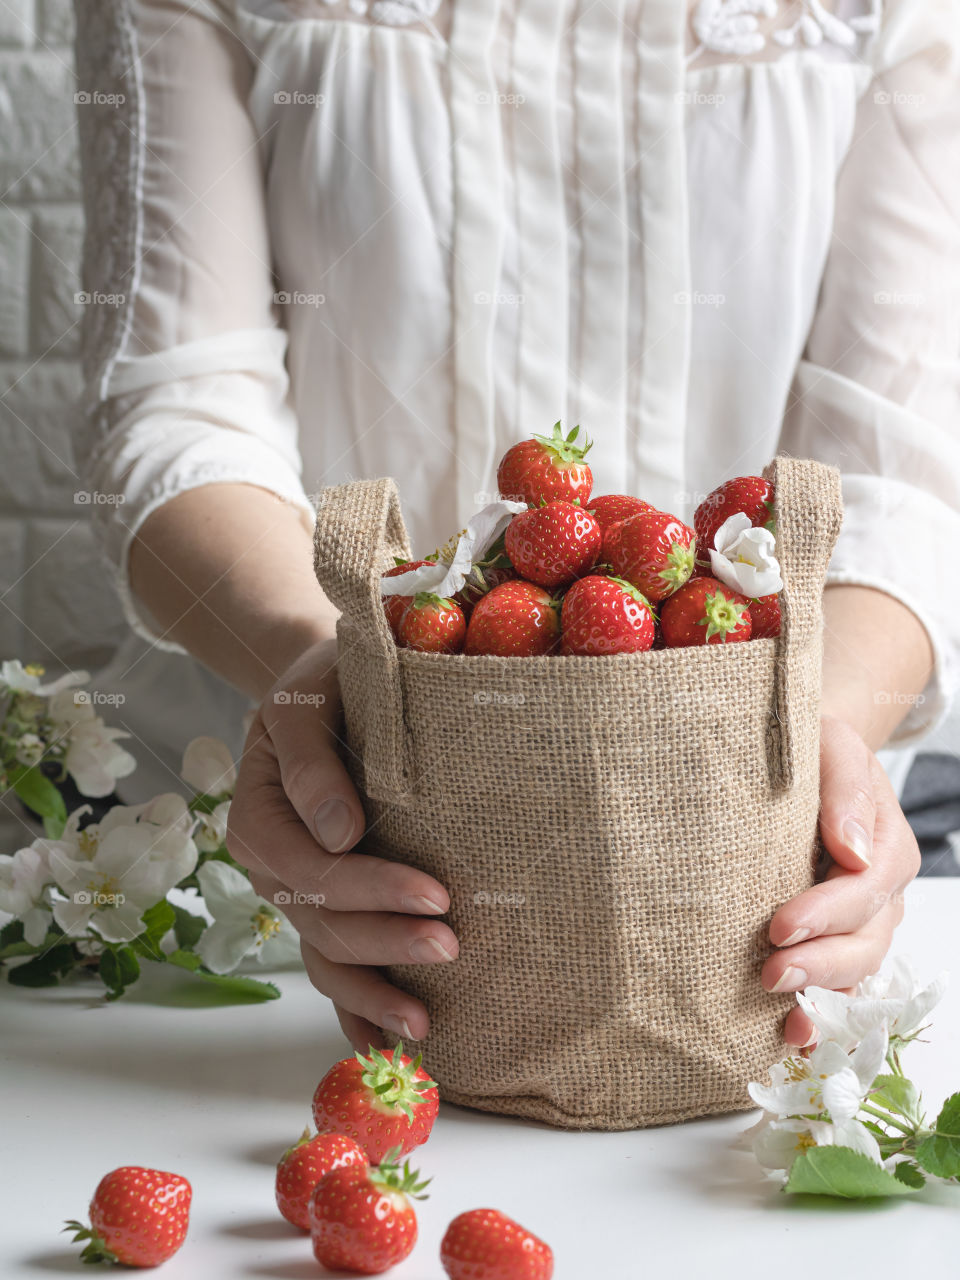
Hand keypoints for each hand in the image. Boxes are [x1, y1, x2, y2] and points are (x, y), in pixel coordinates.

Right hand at [226, 637, 458, 1049]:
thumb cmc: (320, 688)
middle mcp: (272, 867)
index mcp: (259, 818)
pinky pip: (330, 965)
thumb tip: (341, 833)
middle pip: (324, 923)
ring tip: (425, 1025)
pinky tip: (384, 1041)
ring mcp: (295, 895)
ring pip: (326, 957)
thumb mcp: (306, 702)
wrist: (321, 693)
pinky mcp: (322, 907)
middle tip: (453, 949)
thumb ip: (313, 763)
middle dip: (388, 943)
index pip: (314, 869)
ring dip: (373, 993)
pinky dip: (354, 1006)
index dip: (372, 889)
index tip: (436, 894)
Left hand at [762, 714, 920, 1045]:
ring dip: (821, 996)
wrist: (808, 759)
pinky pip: (839, 984)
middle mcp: (883, 894)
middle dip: (820, 964)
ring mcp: (864, 924)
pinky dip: (821, 1012)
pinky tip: (791, 1034)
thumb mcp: (833, 746)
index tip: (780, 925)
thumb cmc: (817, 749)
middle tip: (770, 974)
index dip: (826, 913)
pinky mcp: (837, 940)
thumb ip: (846, 788)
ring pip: (856, 972)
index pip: (864, 889)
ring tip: (782, 1017)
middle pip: (865, 942)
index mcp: (887, 846)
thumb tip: (853, 848)